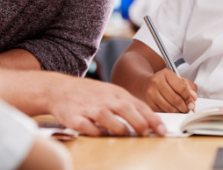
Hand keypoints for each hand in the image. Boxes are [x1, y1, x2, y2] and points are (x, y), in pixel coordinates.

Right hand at [45, 75, 165, 136]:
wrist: (60, 89)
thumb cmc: (91, 94)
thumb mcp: (112, 93)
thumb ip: (129, 106)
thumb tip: (151, 121)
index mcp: (117, 94)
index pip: (138, 105)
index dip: (151, 118)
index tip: (162, 129)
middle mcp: (105, 100)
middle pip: (125, 110)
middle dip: (139, 122)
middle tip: (147, 133)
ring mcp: (90, 108)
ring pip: (108, 119)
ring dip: (118, 128)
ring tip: (124, 133)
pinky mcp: (75, 118)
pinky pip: (88, 127)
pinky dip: (95, 132)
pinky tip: (100, 133)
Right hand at [144, 68, 197, 112]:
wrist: (145, 84)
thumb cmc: (164, 82)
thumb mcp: (177, 79)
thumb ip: (188, 87)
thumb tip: (194, 98)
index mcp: (166, 73)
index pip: (181, 88)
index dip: (189, 97)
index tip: (192, 101)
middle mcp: (157, 82)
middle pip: (176, 99)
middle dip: (185, 107)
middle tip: (188, 108)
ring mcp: (151, 93)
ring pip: (170, 108)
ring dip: (178, 111)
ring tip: (181, 109)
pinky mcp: (148, 103)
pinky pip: (163, 112)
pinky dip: (170, 113)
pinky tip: (172, 110)